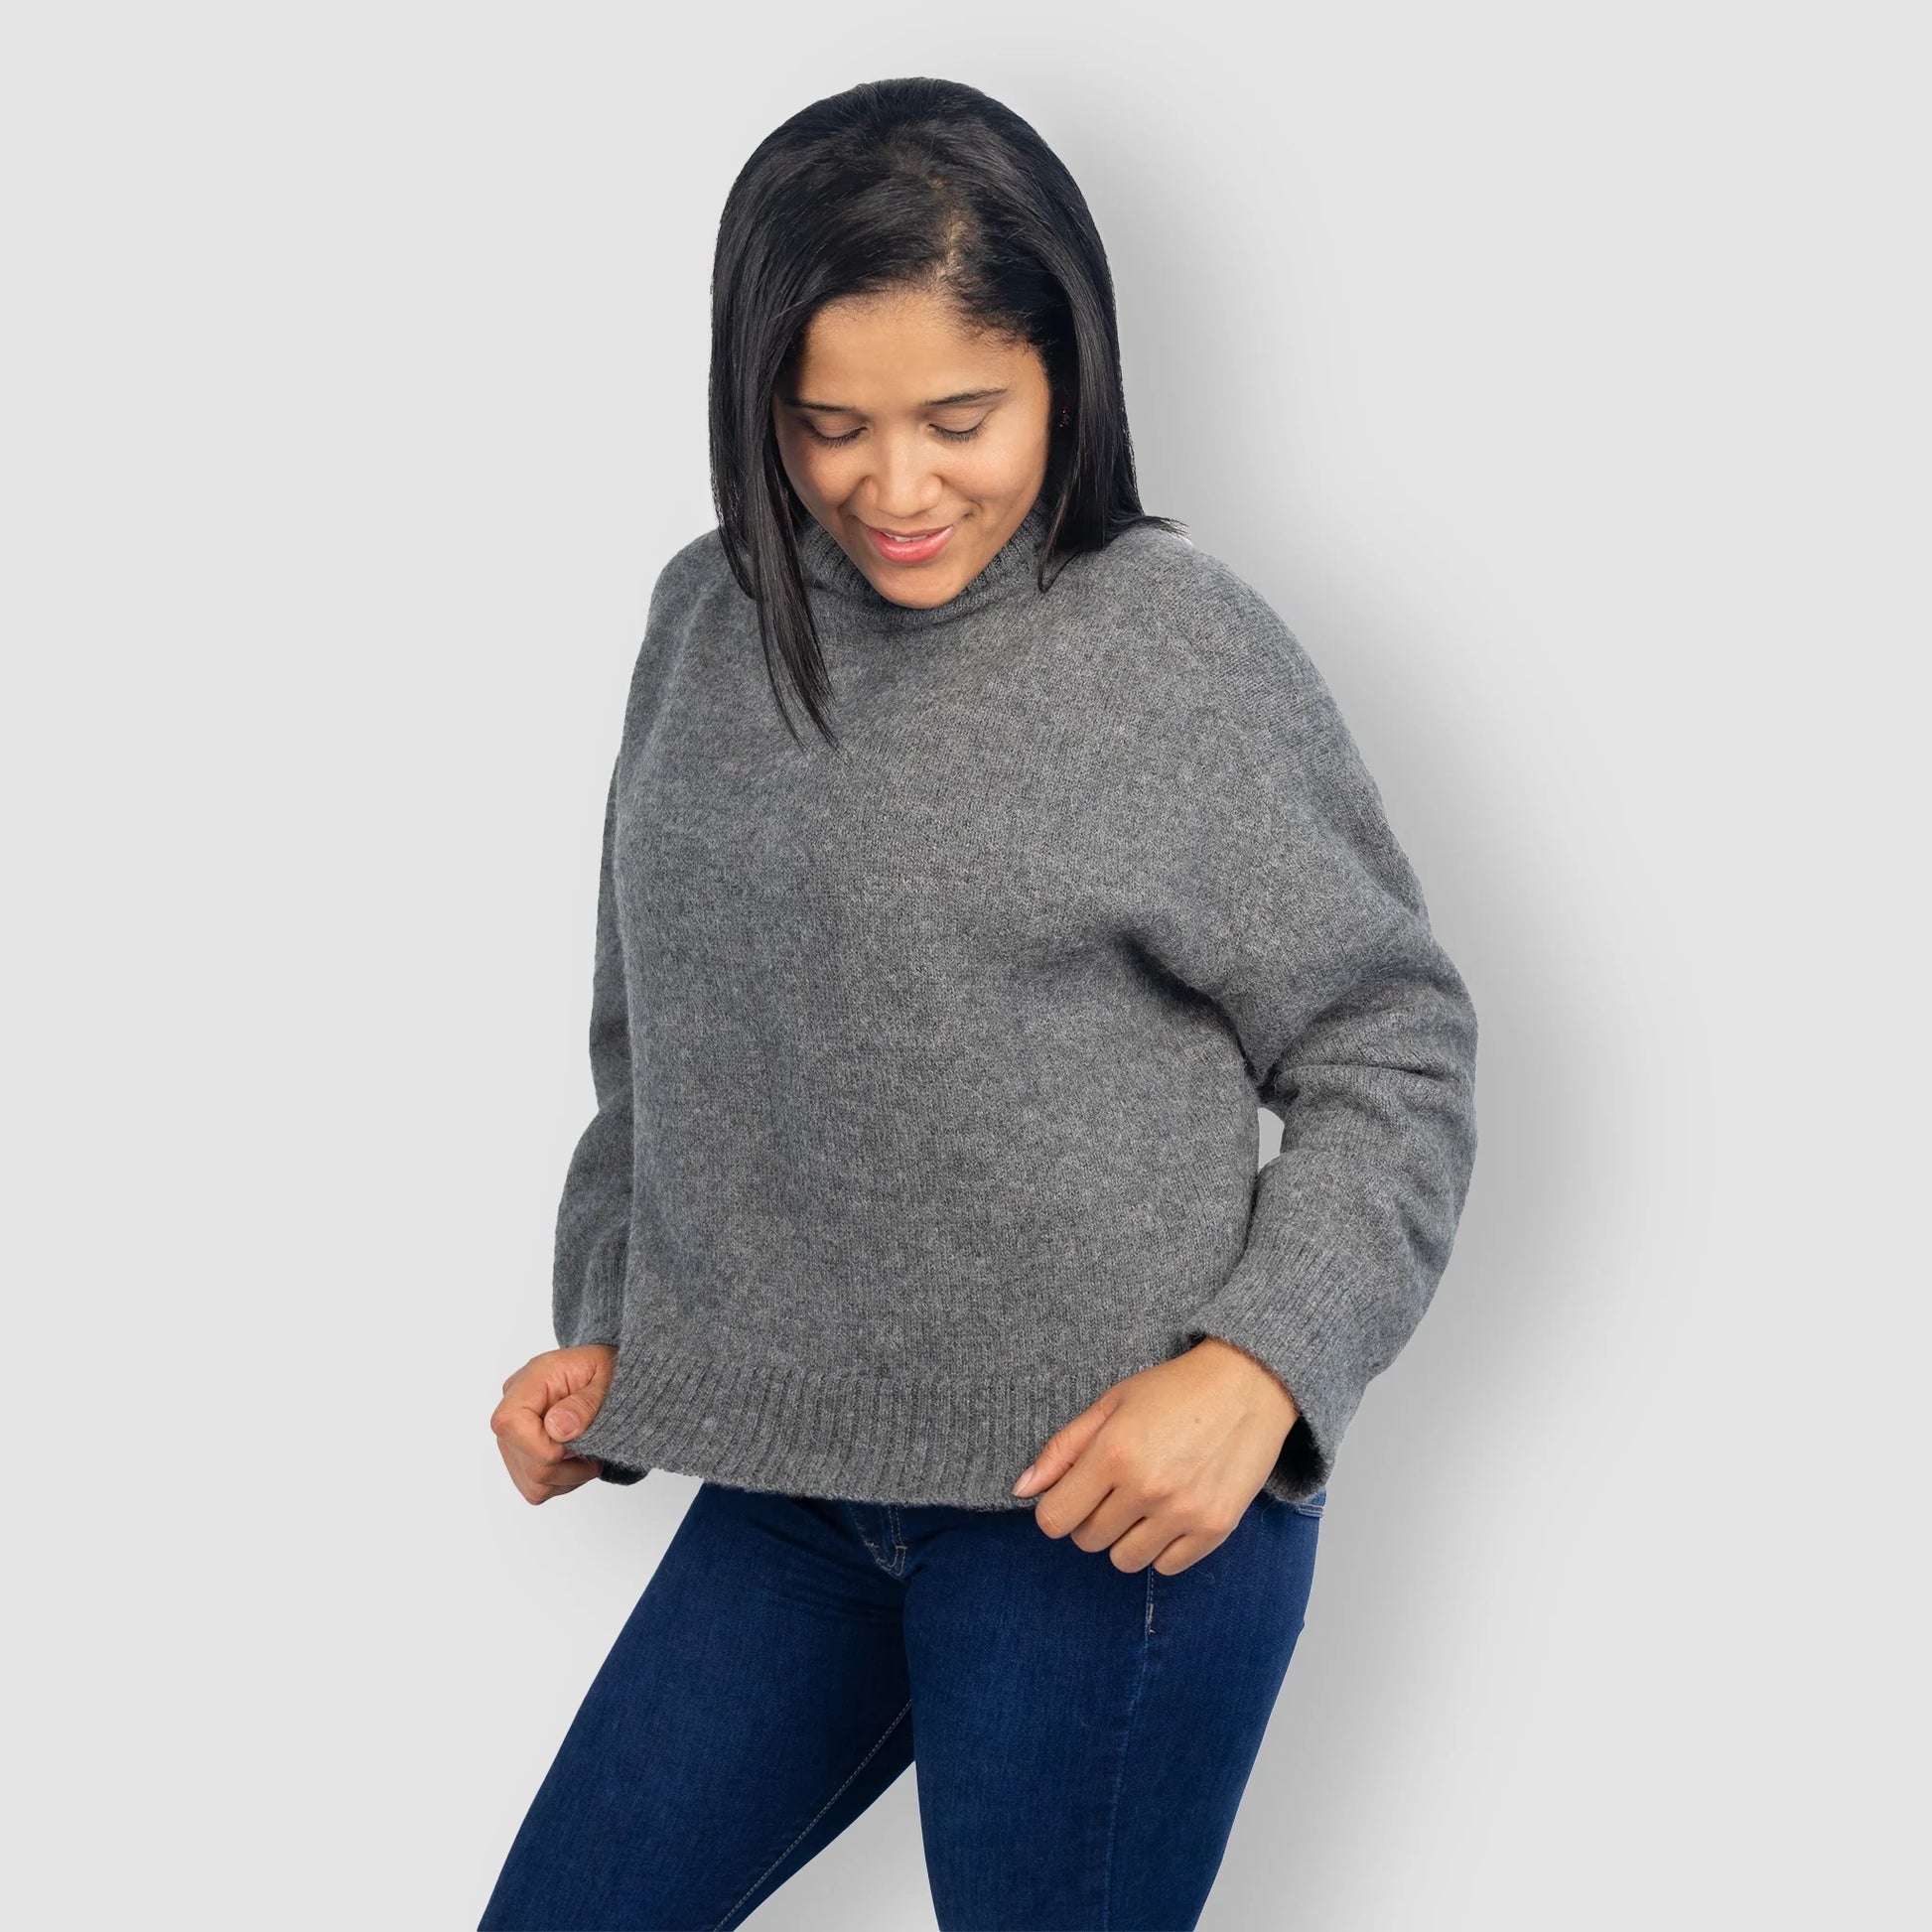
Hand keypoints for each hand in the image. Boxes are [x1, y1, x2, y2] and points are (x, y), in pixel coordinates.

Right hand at [491, 1344, 618, 1503]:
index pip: (509, 1423)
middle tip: (595, 1447)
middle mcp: (512, 1409)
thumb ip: (584, 1403)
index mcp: (531, 1380)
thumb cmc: (604, 1369)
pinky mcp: (520, 1458)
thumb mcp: (606, 1374)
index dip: (542, 1445)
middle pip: (527, 1463)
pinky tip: (577, 1460)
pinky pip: (536, 1489)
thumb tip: (557, 1428)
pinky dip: (563, 1482)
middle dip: (569, 1465)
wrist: (603, 1374)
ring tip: (589, 1453)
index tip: (575, 1442)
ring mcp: (512, 1437)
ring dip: (570, 1476)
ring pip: (533, 1484)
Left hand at [1010, 1337, 1299, 1573]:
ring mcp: (1183, 1512)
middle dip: (1091, 1518)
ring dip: (1125, 1537)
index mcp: (1113, 1453)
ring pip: (1124, 1561)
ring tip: (1144, 1501)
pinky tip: (1171, 1512)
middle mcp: (1146, 1488)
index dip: (1056, 1509)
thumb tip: (1022, 1490)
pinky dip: (1162, 1548)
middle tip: (1115, 1488)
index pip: (1055, 1520)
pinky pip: (1166, 1567)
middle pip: (1087, 1541)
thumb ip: (1063, 1448)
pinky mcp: (1215, 1529)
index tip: (1073, 1494)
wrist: (1248, 1386)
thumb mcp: (1111, 1404)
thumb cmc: (1174, 1390)